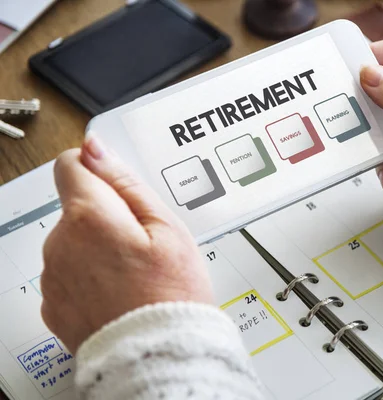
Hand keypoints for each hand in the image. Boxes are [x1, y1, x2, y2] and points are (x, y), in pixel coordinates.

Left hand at [41, 137, 212, 351]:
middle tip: (144, 243)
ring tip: (135, 272)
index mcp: (89, 217)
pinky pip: (69, 273)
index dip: (99, 170)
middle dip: (107, 216)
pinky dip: (90, 276)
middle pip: (77, 208)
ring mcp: (54, 277)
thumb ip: (127, 184)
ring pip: (73, 242)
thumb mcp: (167, 228)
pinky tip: (120, 290)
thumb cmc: (171, 293)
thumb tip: (96, 149)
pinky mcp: (53, 304)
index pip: (72, 165)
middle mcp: (60, 244)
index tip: (119, 187)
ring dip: (98, 247)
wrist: (157, 354)